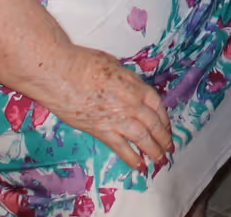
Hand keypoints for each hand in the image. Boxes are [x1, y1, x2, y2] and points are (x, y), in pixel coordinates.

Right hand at [38, 46, 172, 173]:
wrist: (61, 74)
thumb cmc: (84, 63)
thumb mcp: (114, 65)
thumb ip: (125, 80)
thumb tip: (127, 87)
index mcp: (136, 85)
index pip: (157, 105)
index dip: (164, 118)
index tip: (166, 126)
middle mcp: (132, 104)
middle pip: (153, 123)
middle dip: (163, 137)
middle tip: (169, 147)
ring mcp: (118, 118)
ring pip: (143, 138)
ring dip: (153, 150)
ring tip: (160, 160)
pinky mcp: (101, 131)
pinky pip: (121, 147)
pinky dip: (132, 158)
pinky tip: (139, 166)